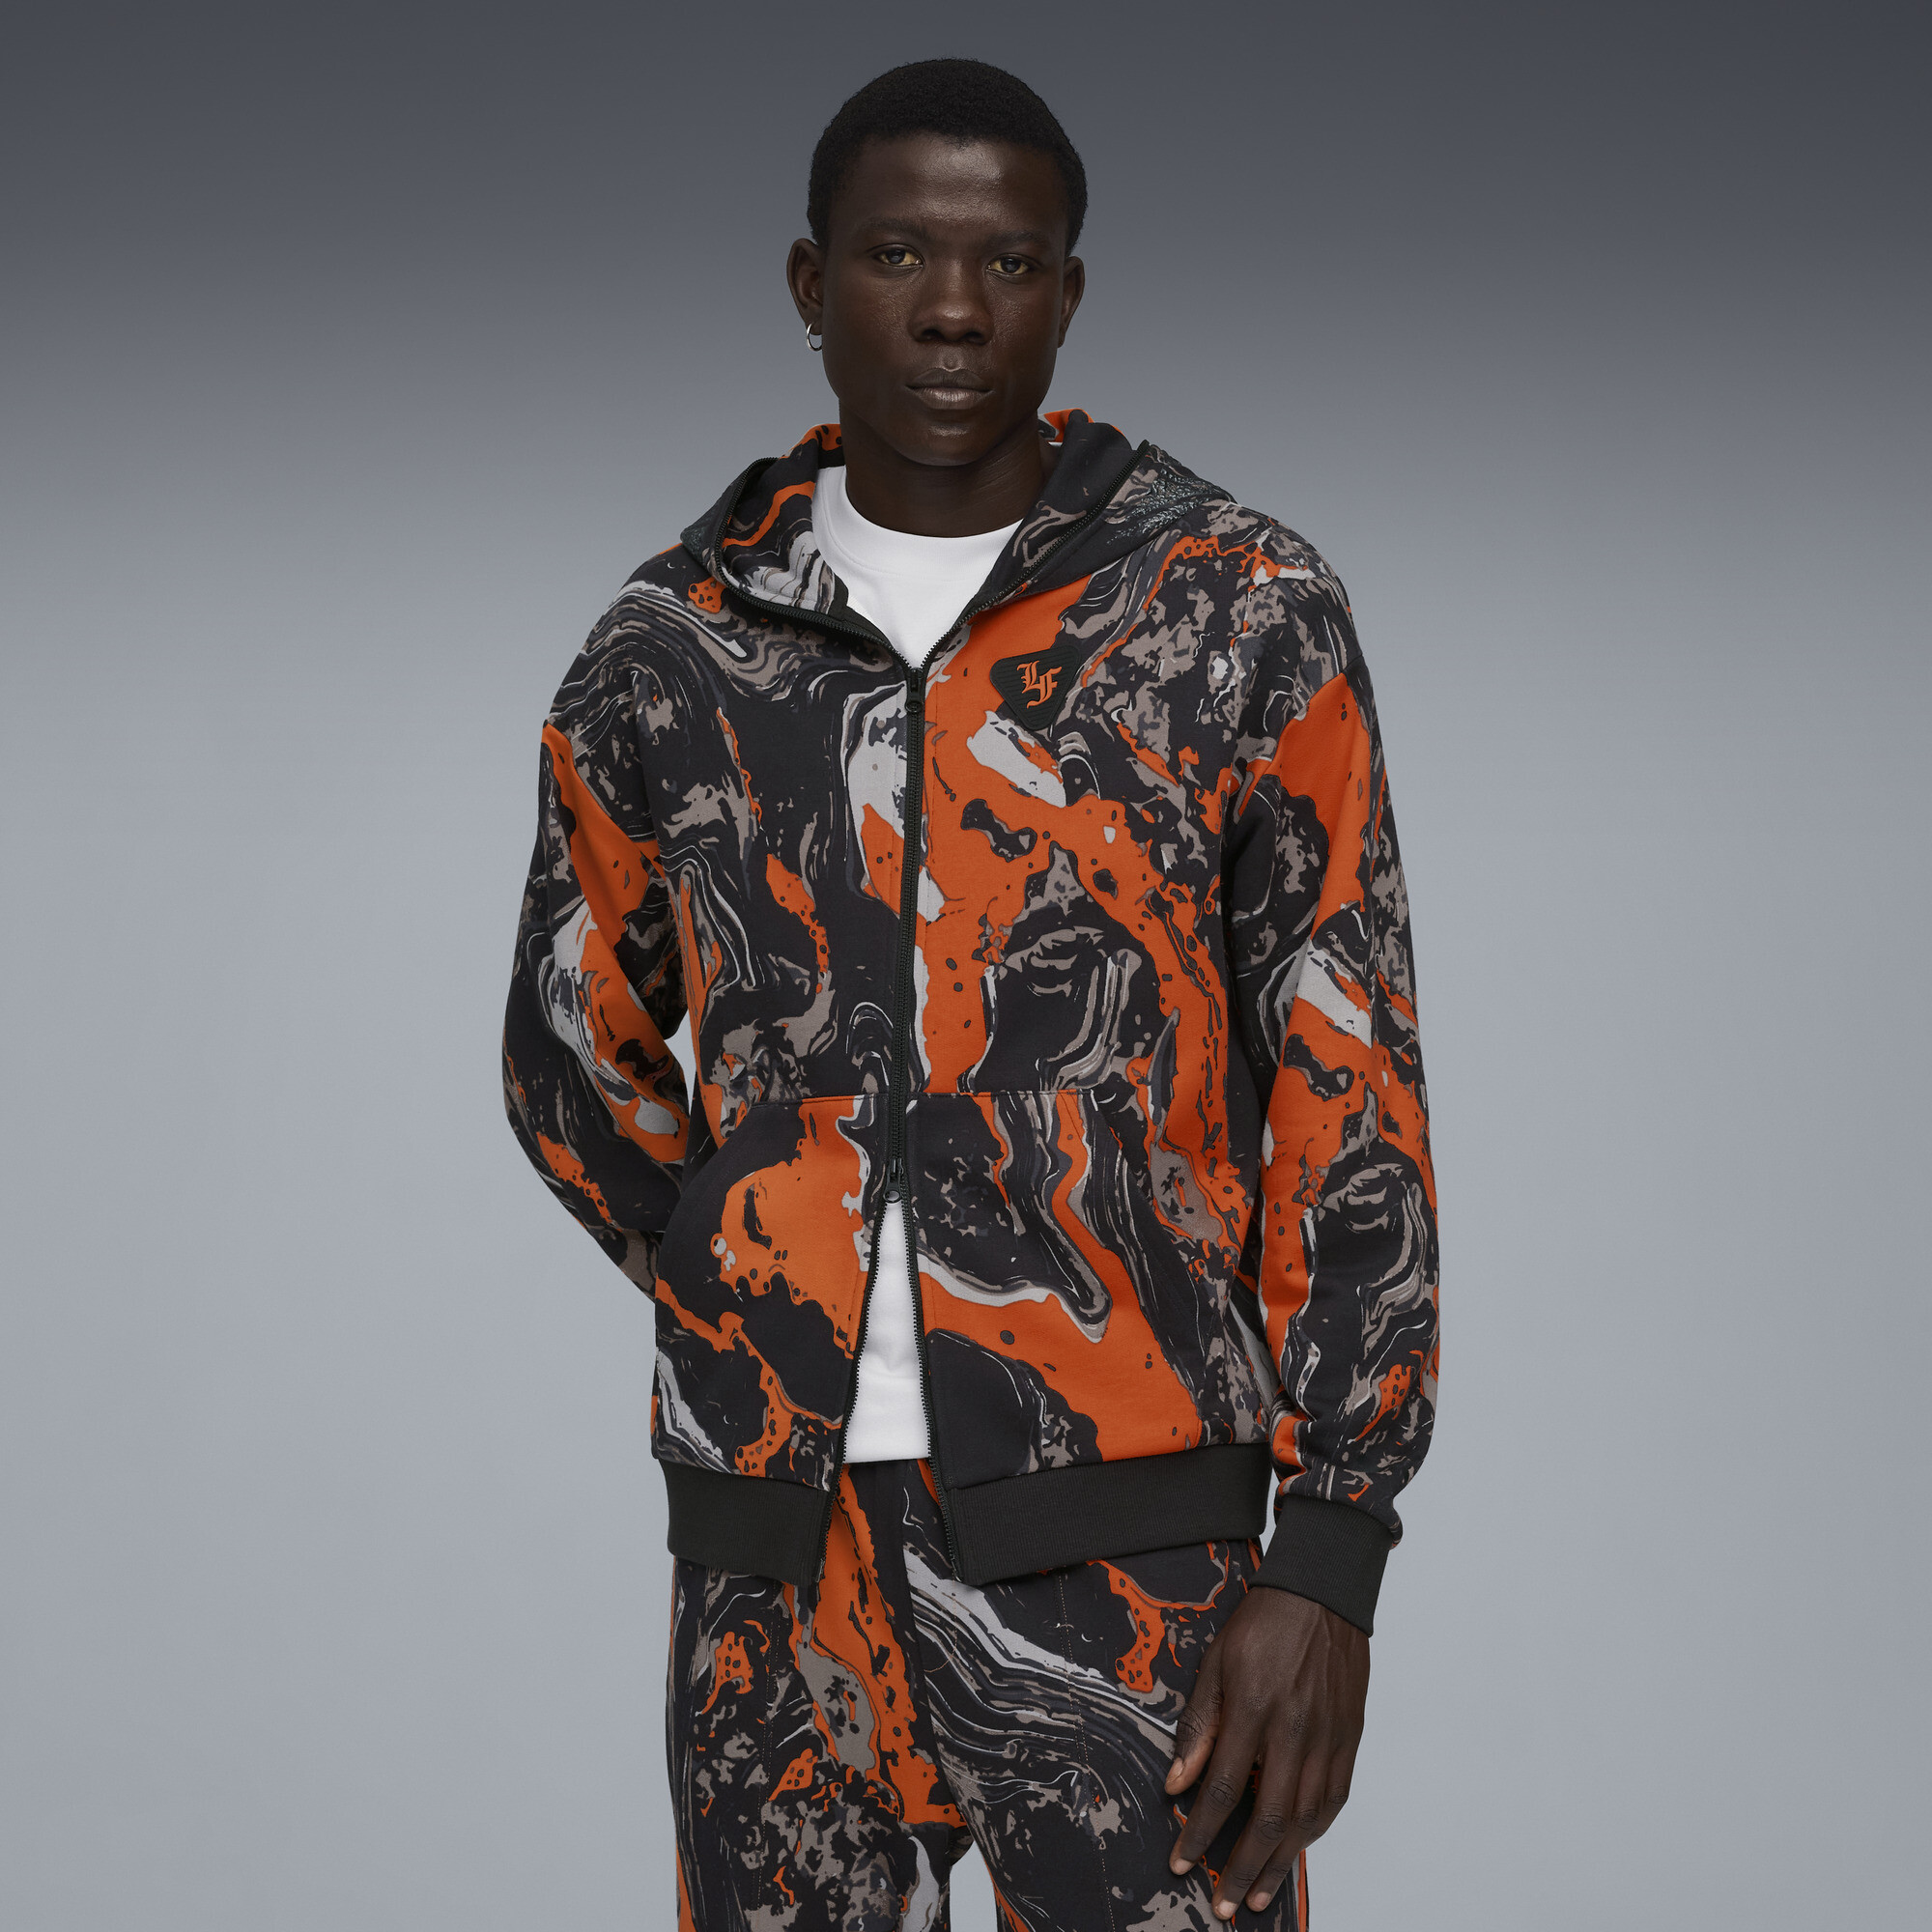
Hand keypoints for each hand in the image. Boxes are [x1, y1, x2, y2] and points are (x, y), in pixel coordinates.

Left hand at [1165, 1587, 1369, 1918]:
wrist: (1323, 1594)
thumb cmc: (1264, 1624)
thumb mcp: (1216, 1662)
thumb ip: (1198, 1725)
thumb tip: (1177, 1784)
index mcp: (1253, 1707)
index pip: (1223, 1787)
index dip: (1200, 1832)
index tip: (1183, 1862)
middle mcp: (1295, 1729)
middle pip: (1269, 1818)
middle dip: (1241, 1868)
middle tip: (1224, 1903)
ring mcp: (1329, 1737)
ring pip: (1306, 1820)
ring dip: (1280, 1864)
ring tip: (1257, 1894)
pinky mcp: (1350, 1739)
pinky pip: (1334, 1800)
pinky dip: (1313, 1834)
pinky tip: (1295, 1851)